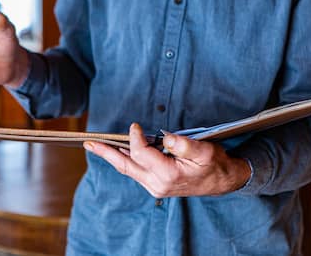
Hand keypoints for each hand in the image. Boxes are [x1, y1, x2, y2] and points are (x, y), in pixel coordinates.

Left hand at [83, 123, 251, 197]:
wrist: (222, 182)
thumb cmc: (214, 164)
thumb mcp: (204, 151)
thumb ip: (184, 144)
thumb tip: (164, 137)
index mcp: (168, 174)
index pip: (141, 152)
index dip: (135, 137)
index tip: (134, 125)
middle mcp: (157, 183)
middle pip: (125, 166)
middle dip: (105, 153)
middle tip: (88, 142)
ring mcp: (155, 186)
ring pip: (128, 169)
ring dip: (112, 156)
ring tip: (97, 145)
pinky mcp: (155, 184)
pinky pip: (135, 171)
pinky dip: (125, 160)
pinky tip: (118, 151)